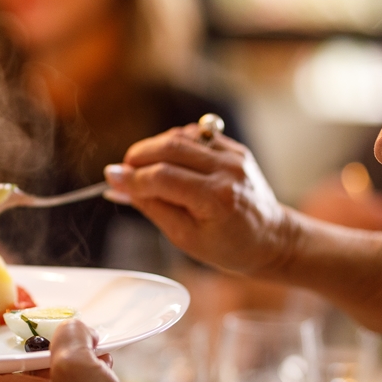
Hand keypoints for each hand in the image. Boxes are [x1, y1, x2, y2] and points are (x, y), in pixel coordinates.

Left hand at [0, 321, 157, 381]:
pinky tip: (102, 360)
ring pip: (42, 370)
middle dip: (23, 342)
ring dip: (62, 352)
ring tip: (88, 343)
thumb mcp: (77, 365)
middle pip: (7, 367)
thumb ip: (67, 337)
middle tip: (36, 319)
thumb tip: (71, 328)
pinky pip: (67, 380)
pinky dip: (82, 366)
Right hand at [104, 125, 294, 276]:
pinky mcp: (234, 148)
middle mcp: (228, 170)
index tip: (110, 178)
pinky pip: (195, 135)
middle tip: (123, 171)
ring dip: (154, 148)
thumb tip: (119, 186)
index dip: (132, 177)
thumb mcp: (184, 237)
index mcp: (217, 199)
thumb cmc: (229, 247)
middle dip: (138, 156)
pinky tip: (167, 162)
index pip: (163, 177)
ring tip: (142, 168)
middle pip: (170, 147)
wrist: (271, 238)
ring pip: (180, 136)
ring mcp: (233, 155)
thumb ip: (151, 207)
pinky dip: (174, 144)